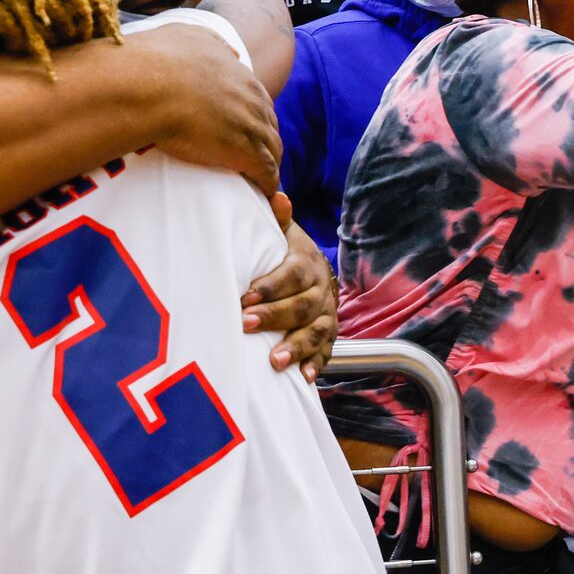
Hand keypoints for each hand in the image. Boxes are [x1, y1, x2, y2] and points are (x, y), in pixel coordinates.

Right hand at [130, 17, 281, 196]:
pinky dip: (266, 183)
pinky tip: (261, 192)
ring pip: (273, 149)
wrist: (149, 83)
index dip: (250, 116)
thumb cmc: (156, 59)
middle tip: (250, 156)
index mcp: (239, 74)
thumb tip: (228, 51)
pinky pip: (268, 172)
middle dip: (263, 140)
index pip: (256, 100)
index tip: (241, 128)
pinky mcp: (247, 151)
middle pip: (269, 124)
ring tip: (257, 178)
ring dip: (267, 163)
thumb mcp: (187, 35)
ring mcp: (252, 124)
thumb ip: (209, 41)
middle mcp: (253, 98)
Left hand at [243, 201, 337, 376]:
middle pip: (302, 306)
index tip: (245, 296)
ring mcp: (326, 317)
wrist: (312, 272)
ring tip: (274, 361)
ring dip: (296, 347)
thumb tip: (277, 195)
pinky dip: (315, 366)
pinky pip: (326, 354)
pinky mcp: (327, 338)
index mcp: (305, 265)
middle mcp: (320, 292)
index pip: (291, 275)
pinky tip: (302, 378)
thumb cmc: (284, 254)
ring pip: (316, 333)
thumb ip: (277, 220)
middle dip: (275, 317)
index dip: (270, 287)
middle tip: (247, 324)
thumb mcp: (281, 234)